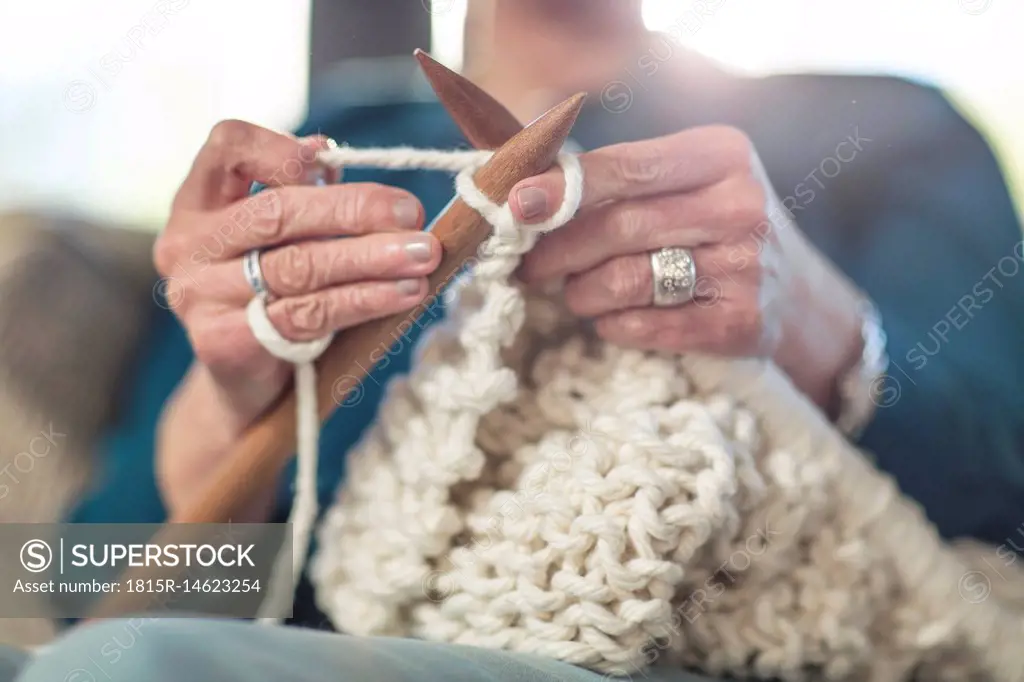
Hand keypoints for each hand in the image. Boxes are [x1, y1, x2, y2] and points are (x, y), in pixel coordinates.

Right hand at [152, 120, 440, 515]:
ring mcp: (199, 295)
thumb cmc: (271, 297)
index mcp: (197, 204)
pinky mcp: (223, 342)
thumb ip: (300, 197)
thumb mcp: (279, 241)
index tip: (333, 162)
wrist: (242, 387)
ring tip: (423, 255)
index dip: (281, 148)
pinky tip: (404, 294)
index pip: (226, 146)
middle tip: (412, 214)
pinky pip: (307, 315)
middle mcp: (188, 245)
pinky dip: (363, 301)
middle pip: (276, 211)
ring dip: (371, 258)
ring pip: (298, 266)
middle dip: (354, 210)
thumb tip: (327, 153)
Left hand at [508, 125, 865, 412]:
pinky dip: (612, 324)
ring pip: (625, 280)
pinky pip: (645, 327)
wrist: (797, 296)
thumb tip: (526, 196)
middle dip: (557, 250)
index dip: (562, 188)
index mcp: (722, 155)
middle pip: (619, 226)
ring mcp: (744, 268)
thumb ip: (619, 180)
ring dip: (581, 292)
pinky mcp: (739, 323)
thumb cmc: (717, 228)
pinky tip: (610, 317)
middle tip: (527, 265)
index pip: (625, 168)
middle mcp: (740, 207)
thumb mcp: (688, 182)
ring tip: (574, 293)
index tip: (515, 205)